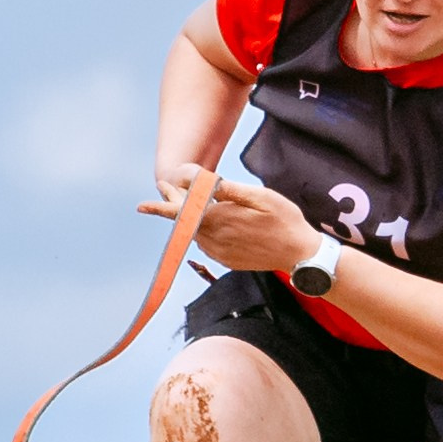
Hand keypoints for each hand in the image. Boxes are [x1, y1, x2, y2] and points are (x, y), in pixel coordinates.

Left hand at [141, 164, 319, 277]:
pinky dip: (206, 230)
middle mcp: (214, 239)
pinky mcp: (227, 260)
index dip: (160, 207)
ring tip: (191, 201)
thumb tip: (199, 180)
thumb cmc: (284, 220)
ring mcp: (220, 252)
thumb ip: (225, 188)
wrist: (301, 255)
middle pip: (186, 220)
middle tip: (167, 187)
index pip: (181, 213)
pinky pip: (209, 243)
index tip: (141, 206)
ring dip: (192, 217)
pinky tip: (213, 221)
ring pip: (197, 232)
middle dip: (176, 203)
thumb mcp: (258, 196)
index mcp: (219, 220)